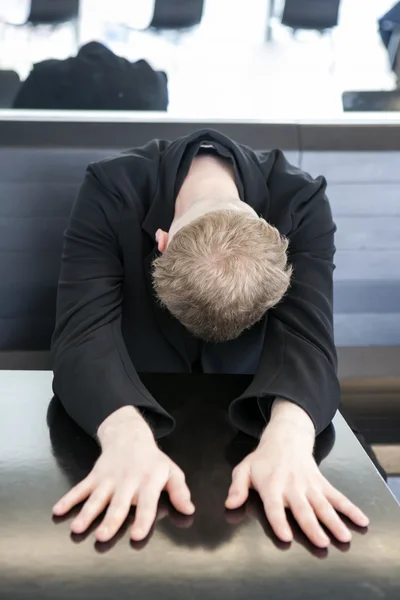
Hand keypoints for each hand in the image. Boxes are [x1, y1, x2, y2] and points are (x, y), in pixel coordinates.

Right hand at [52, 407, 194, 541]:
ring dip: (87, 513)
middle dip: (110, 521)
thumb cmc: (152, 460)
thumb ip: (179, 491)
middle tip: (103, 536)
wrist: (129, 435)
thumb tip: (189, 508)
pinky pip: (80, 488)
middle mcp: (128, 482)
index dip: (143, 519)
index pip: (147, 503)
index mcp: (148, 482)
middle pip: (118, 504)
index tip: (136, 535)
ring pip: (97, 498)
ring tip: (78, 528)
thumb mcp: (171, 471)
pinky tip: (58, 510)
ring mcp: (109, 479)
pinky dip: (69, 499)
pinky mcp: (95, 476)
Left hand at [225, 415, 368, 547]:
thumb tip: (229, 504)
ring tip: (343, 536)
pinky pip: (337, 496)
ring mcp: (309, 485)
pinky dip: (350, 508)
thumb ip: (237, 487)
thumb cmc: (263, 459)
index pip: (274, 507)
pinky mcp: (321, 483)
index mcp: (271, 486)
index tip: (286, 536)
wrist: (285, 438)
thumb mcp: (244, 469)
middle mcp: (291, 487)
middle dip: (312, 526)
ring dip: (334, 521)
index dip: (279, 522)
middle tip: (322, 542)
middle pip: (303, 509)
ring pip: (322, 505)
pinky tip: (361, 519)